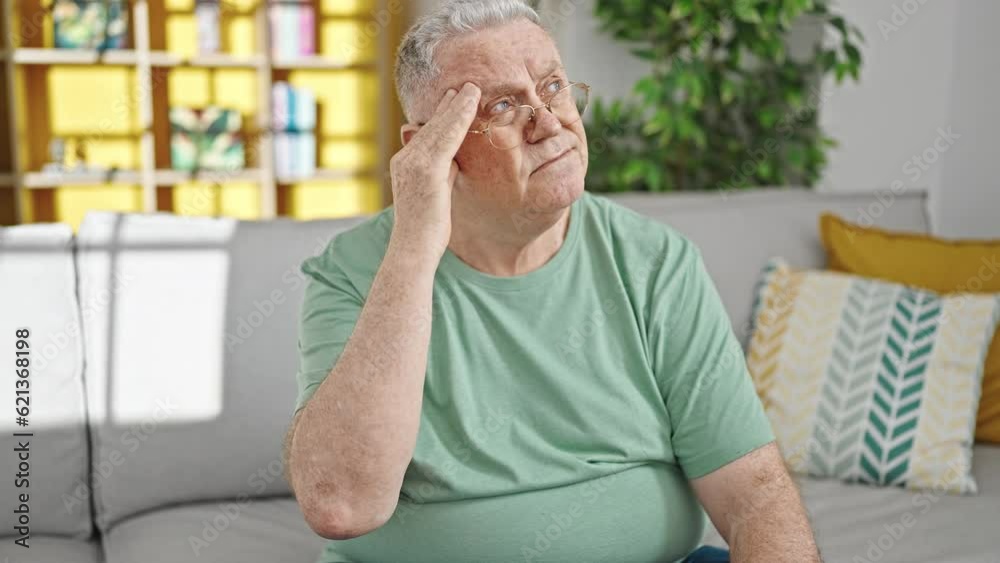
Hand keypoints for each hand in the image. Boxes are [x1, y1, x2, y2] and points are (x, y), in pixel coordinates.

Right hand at [388, 82, 480, 259]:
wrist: (413, 249)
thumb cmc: (427, 231)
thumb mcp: (435, 195)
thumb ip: (441, 174)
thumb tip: (453, 161)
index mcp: (405, 164)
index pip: (426, 133)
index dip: (441, 115)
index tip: (453, 99)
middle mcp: (406, 159)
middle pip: (432, 125)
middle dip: (450, 104)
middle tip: (466, 85)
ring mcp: (414, 163)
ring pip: (440, 127)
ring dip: (458, 105)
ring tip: (473, 88)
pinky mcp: (426, 170)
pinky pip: (447, 137)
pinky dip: (460, 118)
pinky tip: (471, 105)